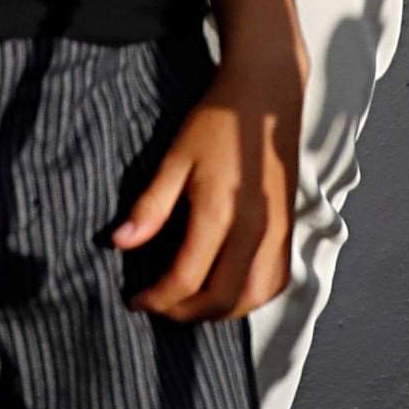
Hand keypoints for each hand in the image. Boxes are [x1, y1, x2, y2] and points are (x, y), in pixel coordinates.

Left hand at [113, 45, 301, 319]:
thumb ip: (150, 206)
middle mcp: (255, 230)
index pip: (187, 278)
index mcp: (221, 211)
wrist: (265, 96)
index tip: (136, 299)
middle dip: (184, 312)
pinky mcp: (289, 229)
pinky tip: (229, 289)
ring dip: (219, 311)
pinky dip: (250, 298)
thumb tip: (119, 243)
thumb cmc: (217, 122)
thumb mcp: (175, 158)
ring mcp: (277, 232)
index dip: (157, 298)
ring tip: (189, 302)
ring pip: (253, 298)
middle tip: (158, 304)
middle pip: (221, 299)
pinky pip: (274, 282)